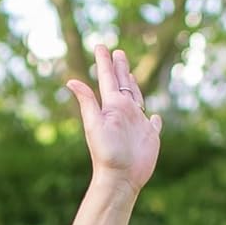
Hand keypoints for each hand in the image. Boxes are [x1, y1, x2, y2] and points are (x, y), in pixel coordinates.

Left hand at [66, 45, 161, 197]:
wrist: (119, 179)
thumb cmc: (106, 153)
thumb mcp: (94, 124)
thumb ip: (87, 102)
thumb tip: (70, 80)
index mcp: (112, 107)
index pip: (107, 79)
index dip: (105, 62)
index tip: (100, 45)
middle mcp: (124, 112)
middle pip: (122, 84)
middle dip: (120, 67)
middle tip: (117, 52)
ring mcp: (136, 124)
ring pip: (137, 98)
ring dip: (134, 86)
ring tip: (129, 76)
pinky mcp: (149, 136)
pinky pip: (154, 124)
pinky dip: (154, 118)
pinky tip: (153, 116)